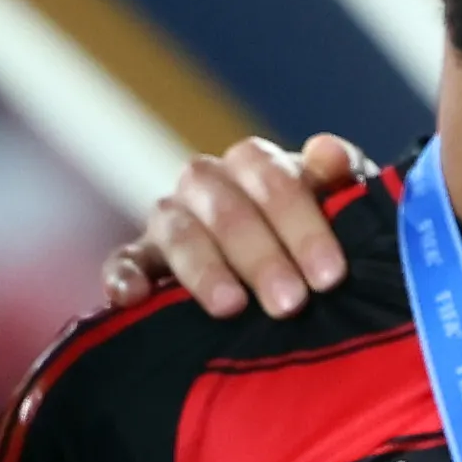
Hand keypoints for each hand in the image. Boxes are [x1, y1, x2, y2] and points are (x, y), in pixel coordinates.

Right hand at [92, 132, 373, 317]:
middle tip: (290, 304)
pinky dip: (122, 275)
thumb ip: (340, 180)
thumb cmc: (310, 239)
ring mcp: (167, 221)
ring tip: (231, 307)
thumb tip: (329, 154)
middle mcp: (204, 184)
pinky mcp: (139, 259)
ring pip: (177, 232)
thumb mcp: (337, 206)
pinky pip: (122, 260)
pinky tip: (131, 298)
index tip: (330, 276)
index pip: (272, 179)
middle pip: (226, 209)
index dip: (303, 226)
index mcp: (252, 164)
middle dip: (260, 257)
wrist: (277, 274)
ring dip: (204, 269)